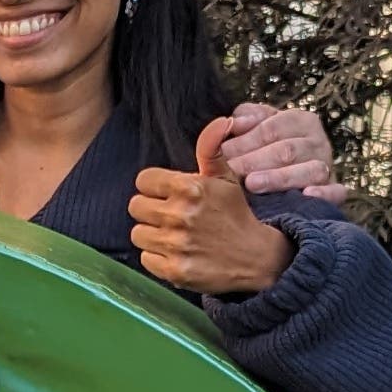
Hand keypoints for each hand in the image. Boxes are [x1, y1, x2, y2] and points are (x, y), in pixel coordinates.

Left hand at [132, 119, 295, 294]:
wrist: (256, 258)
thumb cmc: (236, 215)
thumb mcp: (227, 178)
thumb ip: (212, 148)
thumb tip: (221, 120)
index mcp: (189, 187)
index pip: (144, 180)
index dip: (155, 187)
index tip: (168, 195)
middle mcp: (180, 215)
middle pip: (135, 206)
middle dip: (151, 210)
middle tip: (170, 216)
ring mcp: (176, 244)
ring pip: (137, 233)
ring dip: (152, 234)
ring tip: (173, 235)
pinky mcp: (174, 270)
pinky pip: (145, 258)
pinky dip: (157, 258)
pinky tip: (176, 253)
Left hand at [213, 100, 350, 205]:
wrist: (288, 181)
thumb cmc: (265, 150)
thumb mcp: (255, 128)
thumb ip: (243, 119)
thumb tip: (234, 122)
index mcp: (301, 121)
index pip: (271, 129)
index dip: (246, 140)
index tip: (223, 153)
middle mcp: (318, 142)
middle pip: (287, 150)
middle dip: (255, 160)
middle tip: (230, 171)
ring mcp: (327, 168)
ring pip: (309, 170)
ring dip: (280, 177)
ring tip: (252, 184)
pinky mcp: (334, 192)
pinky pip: (336, 192)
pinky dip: (324, 194)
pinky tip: (307, 195)